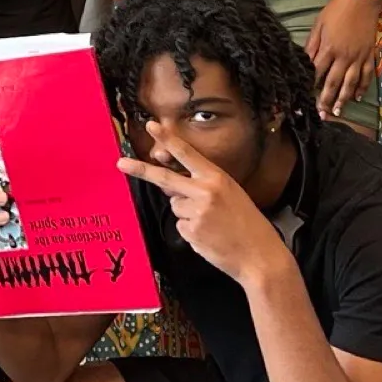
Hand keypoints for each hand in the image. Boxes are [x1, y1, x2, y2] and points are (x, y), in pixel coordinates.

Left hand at [117, 122, 291, 286]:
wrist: (260, 256)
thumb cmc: (248, 224)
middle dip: (141, 170)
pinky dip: (191, 231)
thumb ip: (202, 185)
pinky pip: (180, 226)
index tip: (151, 126)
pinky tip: (210, 235)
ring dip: (187, 214)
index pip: (187, 154)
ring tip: (212, 223)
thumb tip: (171, 187)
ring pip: (175, 206)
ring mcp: (196, 212)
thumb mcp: (231, 194)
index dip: (168, 139)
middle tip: (121, 163)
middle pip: (165, 179)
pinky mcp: (191, 231)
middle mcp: (205, 192)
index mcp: (217, 178)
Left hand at [305, 0, 381, 120]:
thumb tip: (304, 61)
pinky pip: (366, 75)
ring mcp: (358, 58)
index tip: (304, 99)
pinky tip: (357, 97)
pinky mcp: (369, 55)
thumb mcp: (318, 25)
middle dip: (326, 100)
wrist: (361, 1)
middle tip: (322, 115)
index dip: (310, 86)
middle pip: (333, 82)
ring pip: (350, 83)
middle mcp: (343, 57)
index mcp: (328, 49)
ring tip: (338, 112)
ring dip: (343, 99)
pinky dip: (362, 87)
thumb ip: (312, 45)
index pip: (317, 72)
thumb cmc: (336, 11)